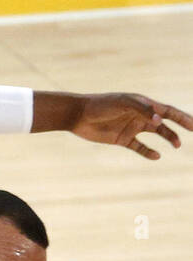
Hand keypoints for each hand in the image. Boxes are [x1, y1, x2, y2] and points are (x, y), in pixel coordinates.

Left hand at [71, 92, 192, 158]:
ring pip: (155, 134)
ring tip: (176, 145)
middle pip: (165, 122)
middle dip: (179, 126)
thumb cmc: (102, 105)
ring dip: (167, 138)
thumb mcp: (123, 103)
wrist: (79, 116)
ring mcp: (132, 127)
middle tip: (192, 130)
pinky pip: (139, 147)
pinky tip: (157, 156)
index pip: (167, 110)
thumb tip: (159, 120)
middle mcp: (140, 115)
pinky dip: (148, 151)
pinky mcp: (121, 139)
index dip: (181, 117)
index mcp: (143, 104)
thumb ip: (142, 110)